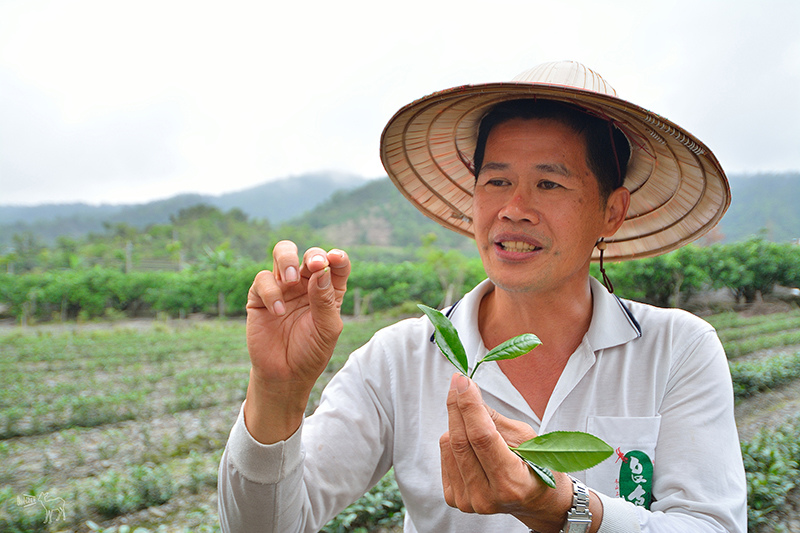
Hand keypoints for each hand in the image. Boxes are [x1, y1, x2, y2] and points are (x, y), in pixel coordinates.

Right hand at [243, 240, 349, 442]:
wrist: (284, 376)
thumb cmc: (311, 352)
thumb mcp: (327, 329)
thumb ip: (326, 300)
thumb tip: (321, 270)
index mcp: (328, 290)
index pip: (336, 265)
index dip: (337, 257)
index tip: (335, 258)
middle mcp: (306, 285)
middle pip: (309, 254)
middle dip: (312, 255)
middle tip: (313, 265)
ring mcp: (283, 288)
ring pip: (282, 254)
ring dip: (287, 259)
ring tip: (291, 280)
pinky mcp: (260, 297)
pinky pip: (262, 279)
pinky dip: (270, 292)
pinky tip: (277, 312)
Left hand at [440, 374, 573, 530]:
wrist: (536, 501)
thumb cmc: (538, 466)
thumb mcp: (526, 438)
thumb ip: (494, 419)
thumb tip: (467, 393)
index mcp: (511, 483)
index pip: (482, 437)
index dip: (470, 405)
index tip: (463, 381)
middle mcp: (486, 497)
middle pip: (461, 441)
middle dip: (457, 405)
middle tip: (458, 381)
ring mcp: (469, 502)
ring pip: (449, 446)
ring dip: (456, 422)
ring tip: (472, 417)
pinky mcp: (456, 500)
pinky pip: (445, 456)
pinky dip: (453, 440)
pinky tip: (468, 439)